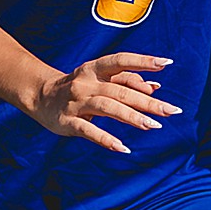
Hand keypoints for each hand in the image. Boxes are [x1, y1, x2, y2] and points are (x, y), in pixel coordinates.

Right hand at [25, 53, 180, 152]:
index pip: (121, 61)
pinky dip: (106, 139)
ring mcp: (76, 102)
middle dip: (147, 101)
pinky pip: (89, 131)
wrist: (39, 96)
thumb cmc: (79, 87)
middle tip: (171, 111)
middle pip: (120, 90)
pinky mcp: (68, 122)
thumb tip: (156, 87)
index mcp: (95, 69)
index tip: (166, 64)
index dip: (143, 61)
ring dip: (132, 117)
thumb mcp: (99, 79)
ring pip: (107, 108)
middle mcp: (86, 83)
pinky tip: (124, 148)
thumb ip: (126, 81)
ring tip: (153, 126)